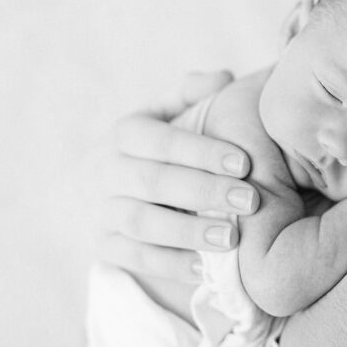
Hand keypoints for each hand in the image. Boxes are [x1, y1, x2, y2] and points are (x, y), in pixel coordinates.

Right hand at [92, 70, 259, 282]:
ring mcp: (102, 211)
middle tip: (250, 201)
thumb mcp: (164, 112)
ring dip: (188, 232)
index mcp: (125, 133)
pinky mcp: (104, 246)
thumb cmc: (152, 145)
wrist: (97, 185)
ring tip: (231, 238)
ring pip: (141, 223)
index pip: (161, 140)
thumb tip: (223, 78)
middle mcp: (107, 171)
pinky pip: (135, 259)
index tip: (244, 163)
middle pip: (153, 183)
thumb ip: (191, 93)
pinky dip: (170, 264)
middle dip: (204, 192)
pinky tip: (205, 268)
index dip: (201, 152)